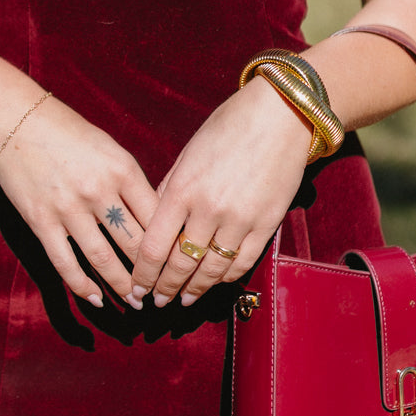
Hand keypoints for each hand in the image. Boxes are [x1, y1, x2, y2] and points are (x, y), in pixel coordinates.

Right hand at [0, 96, 157, 306]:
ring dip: (122, 286)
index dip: (171, 246)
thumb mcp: (110, 149)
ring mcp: (68, 208)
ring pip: (104, 260)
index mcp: (122, 169)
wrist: (15, 119)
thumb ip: (130, 183)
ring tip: (135, 301)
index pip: (157, 218)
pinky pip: (66, 263)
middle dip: (151, 274)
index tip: (177, 264)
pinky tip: (97, 299)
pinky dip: (83, 286)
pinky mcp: (41, 221)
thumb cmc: (67, 132)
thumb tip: (153, 221)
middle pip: (135, 244)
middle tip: (160, 292)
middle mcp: (99, 191)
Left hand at [130, 79, 311, 306]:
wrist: (280, 115)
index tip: (135, 287)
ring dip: (194, 290)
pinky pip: (242, 262)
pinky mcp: (267, 224)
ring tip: (183, 300)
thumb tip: (154, 221)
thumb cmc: (228, 127)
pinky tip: (215, 282)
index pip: (153, 248)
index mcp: (182, 190)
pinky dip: (226, 277)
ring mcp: (240, 220)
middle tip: (156, 301)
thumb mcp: (187, 154)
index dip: (142, 275)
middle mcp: (209, 210)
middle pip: (180, 265)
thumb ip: (169, 189)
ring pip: (212, 271)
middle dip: (164, 288)